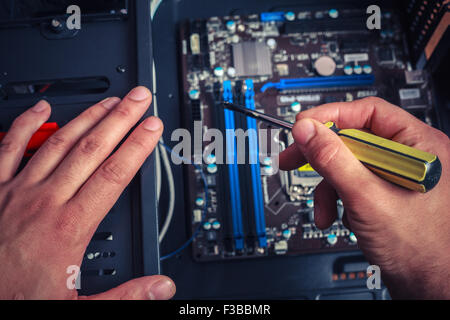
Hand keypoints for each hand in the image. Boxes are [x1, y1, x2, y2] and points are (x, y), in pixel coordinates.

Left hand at [0, 87, 175, 299]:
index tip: (152, 128)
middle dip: (121, 120)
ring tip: (109, 101)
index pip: (114, 175)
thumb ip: (125, 296)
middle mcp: (45, 202)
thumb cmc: (17, 300)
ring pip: (59, 143)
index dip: (137, 147)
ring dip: (87, 118)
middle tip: (139, 99)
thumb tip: (161, 287)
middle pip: (92, 150)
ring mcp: (17, 192)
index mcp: (69, 227)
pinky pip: (9, 148)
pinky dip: (26, 124)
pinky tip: (42, 107)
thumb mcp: (79, 308)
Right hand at [279, 97, 449, 298]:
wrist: (430, 289)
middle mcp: (408, 157)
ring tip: (323, 209)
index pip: (368, 112)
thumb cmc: (422, 250)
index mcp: (418, 146)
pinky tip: (336, 216)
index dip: (331, 116)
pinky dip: (337, 199)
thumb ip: (333, 160)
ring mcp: (395, 177)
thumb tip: (307, 130)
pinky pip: (352, 183)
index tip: (302, 127)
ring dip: (327, 186)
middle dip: (322, 155)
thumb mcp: (366, 198)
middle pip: (354, 138)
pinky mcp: (384, 194)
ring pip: (348, 164)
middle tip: (292, 158)